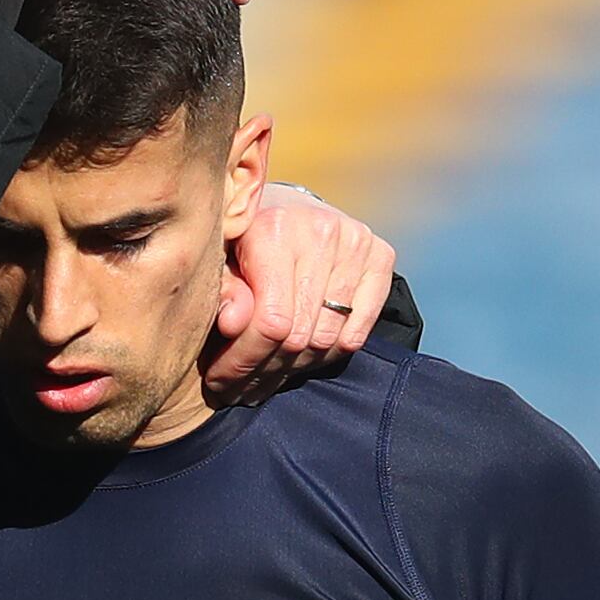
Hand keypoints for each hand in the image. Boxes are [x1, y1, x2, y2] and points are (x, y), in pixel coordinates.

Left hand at [203, 183, 397, 403]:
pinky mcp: (382, 256)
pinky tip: (299, 361)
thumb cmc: (242, 241)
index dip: (244, 361)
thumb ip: (222, 291)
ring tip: (264, 380)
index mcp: (273, 228)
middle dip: (263, 371)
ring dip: (294, 368)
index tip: (221, 382)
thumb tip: (234, 323)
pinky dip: (328, 354)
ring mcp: (357, 243)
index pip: (270, 321)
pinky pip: (359, 330)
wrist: (287, 209)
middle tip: (239, 390)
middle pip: (299, 334)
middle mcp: (321, 231)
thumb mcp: (217, 263)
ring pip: (328, 338)